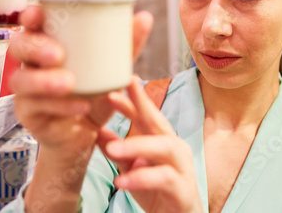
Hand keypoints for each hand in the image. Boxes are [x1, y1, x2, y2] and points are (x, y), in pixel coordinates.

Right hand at [9, 6, 153, 156]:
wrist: (88, 134)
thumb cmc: (94, 94)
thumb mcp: (113, 70)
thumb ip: (127, 46)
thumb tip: (145, 17)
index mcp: (48, 45)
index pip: (31, 25)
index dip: (30, 16)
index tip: (38, 13)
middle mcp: (32, 64)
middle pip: (18, 48)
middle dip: (36, 48)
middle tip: (59, 54)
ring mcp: (27, 91)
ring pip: (21, 80)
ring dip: (44, 81)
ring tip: (69, 83)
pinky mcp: (29, 115)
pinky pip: (37, 108)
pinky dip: (61, 107)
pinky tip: (81, 106)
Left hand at [97, 79, 203, 212]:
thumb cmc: (158, 193)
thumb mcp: (132, 170)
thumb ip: (118, 152)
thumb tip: (97, 131)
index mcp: (164, 141)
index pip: (147, 116)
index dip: (131, 101)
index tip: (112, 88)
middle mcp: (176, 149)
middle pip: (158, 122)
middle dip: (139, 105)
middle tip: (114, 95)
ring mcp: (183, 167)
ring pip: (164, 147)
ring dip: (137, 145)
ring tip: (111, 149)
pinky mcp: (183, 189)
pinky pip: (164, 178)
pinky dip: (142, 178)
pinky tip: (121, 181)